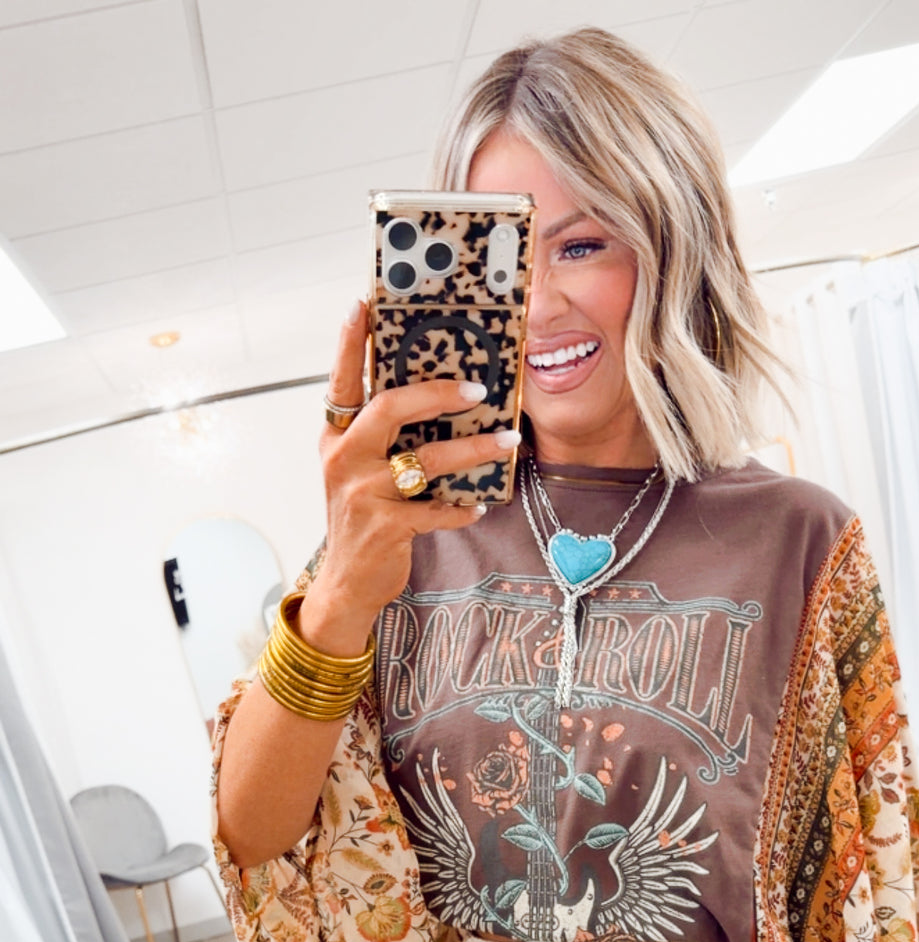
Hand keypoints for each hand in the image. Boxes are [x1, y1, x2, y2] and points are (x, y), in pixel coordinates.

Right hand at [300, 298, 518, 654]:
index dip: (349, 343)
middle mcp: (344, 460)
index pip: (342, 382)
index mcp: (336, 440)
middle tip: (476, 388)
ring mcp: (363, 493)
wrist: (347, 584)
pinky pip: (436, 508)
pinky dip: (463, 508)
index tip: (362, 304)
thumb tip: (432, 400)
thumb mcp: (357, 473)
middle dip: (437, 392)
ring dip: (473, 449)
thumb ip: (378, 438)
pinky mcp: (385, 526)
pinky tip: (479, 506)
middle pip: (389, 407)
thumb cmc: (362, 520)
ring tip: (507, 440)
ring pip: (426, 458)